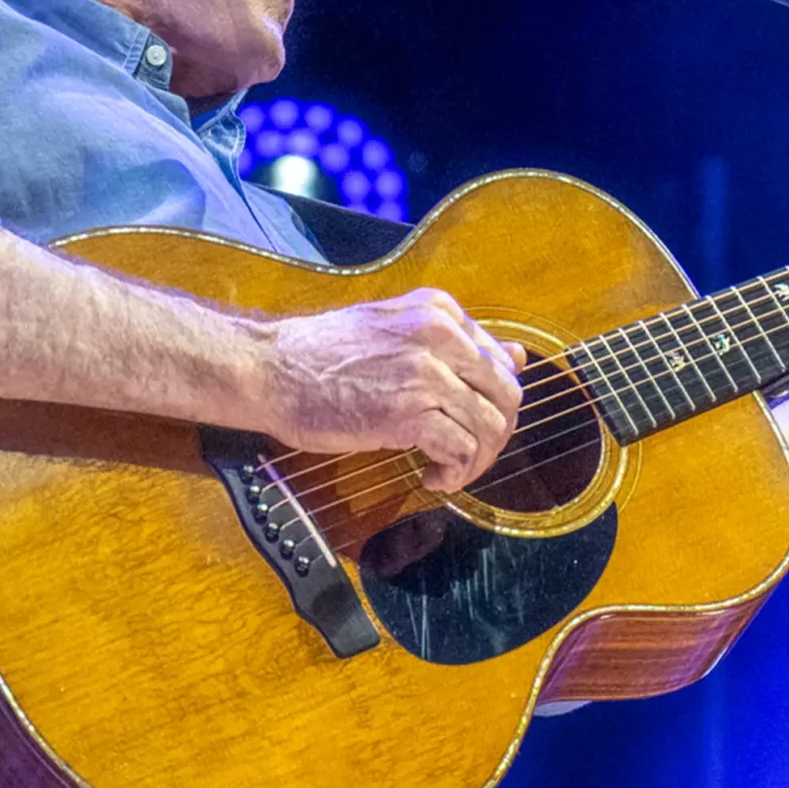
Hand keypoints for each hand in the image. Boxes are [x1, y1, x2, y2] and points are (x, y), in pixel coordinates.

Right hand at [261, 289, 526, 492]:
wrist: (272, 370)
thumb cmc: (322, 355)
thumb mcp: (395, 329)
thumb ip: (455, 342)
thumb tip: (516, 357)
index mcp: (439, 310)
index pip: (500, 361)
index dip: (493, 402)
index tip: (470, 423)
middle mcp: (440, 335)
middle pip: (507, 395)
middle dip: (496, 434)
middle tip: (468, 454)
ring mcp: (426, 373)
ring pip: (491, 427)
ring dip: (477, 460)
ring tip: (448, 470)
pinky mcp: (409, 413)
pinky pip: (462, 450)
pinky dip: (455, 473)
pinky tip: (432, 477)